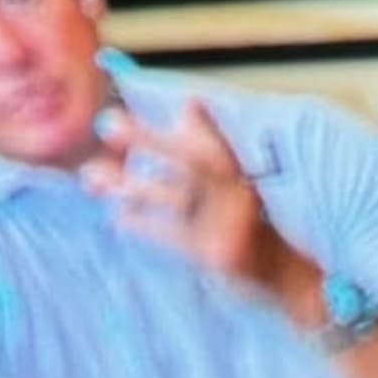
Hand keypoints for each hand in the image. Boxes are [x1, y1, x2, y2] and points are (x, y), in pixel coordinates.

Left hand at [86, 93, 302, 311]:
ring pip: (174, 198)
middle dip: (146, 140)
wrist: (283, 277)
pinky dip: (143, 225)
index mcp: (242, 175)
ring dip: (130, 186)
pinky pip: (173, 236)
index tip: (182, 101)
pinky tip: (117, 217)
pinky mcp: (219, 254)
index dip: (198, 123)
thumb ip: (212, 142)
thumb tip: (192, 100)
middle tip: (108, 123)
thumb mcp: (239, 182)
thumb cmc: (250, 224)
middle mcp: (240, 195)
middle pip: (189, 161)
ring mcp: (230, 226)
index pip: (215, 142)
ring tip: (94, 175)